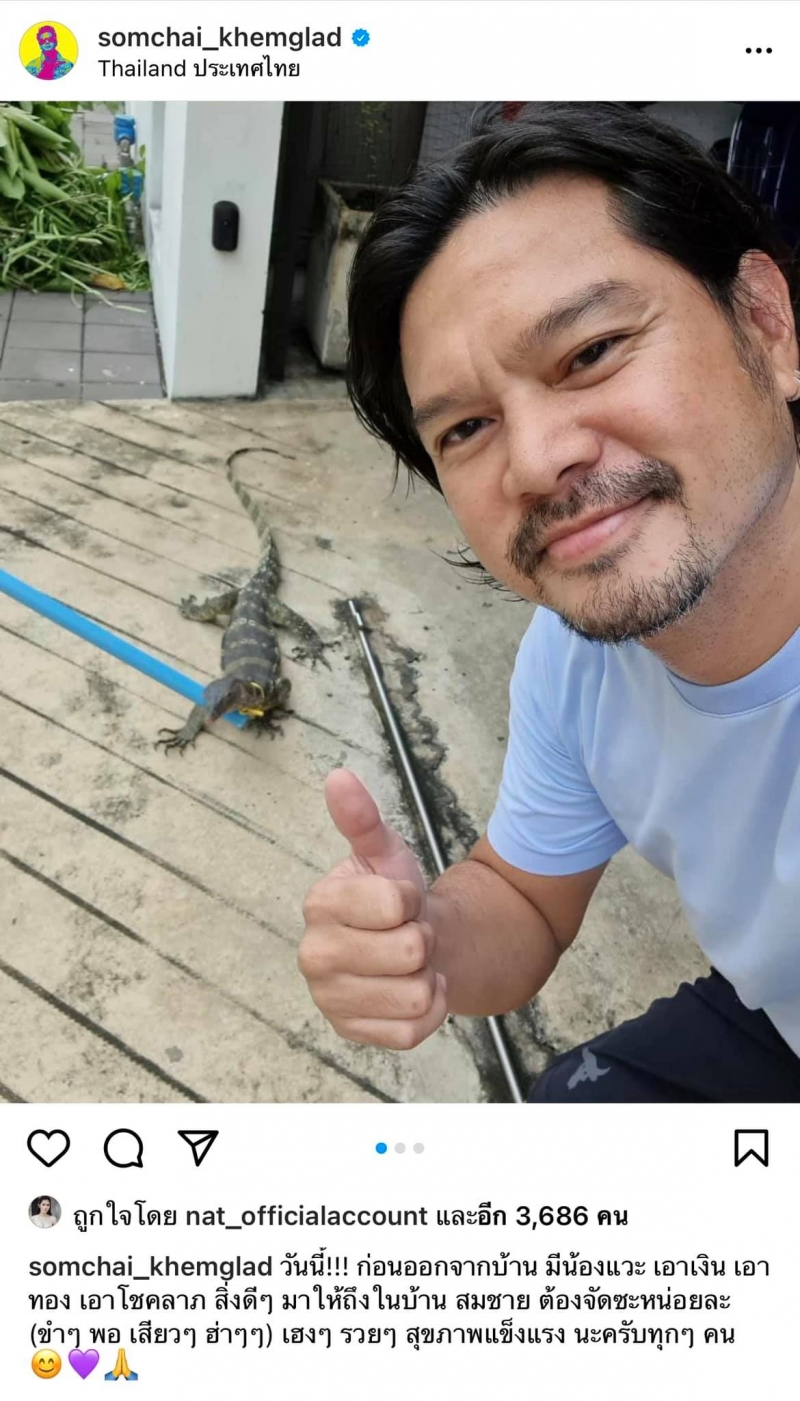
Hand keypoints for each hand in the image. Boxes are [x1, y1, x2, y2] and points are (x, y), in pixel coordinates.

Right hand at [299, 769, 447, 1048]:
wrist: (407, 946)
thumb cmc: (394, 898)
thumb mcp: (384, 853)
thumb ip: (362, 819)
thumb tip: (338, 777)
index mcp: (319, 904)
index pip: (395, 903)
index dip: (411, 898)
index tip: (401, 898)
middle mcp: (314, 955)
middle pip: (409, 951)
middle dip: (422, 939)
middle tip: (407, 933)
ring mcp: (329, 1000)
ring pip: (414, 995)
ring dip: (427, 976)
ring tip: (410, 963)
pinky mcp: (351, 1034)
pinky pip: (413, 1031)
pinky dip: (430, 1010)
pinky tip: (414, 990)